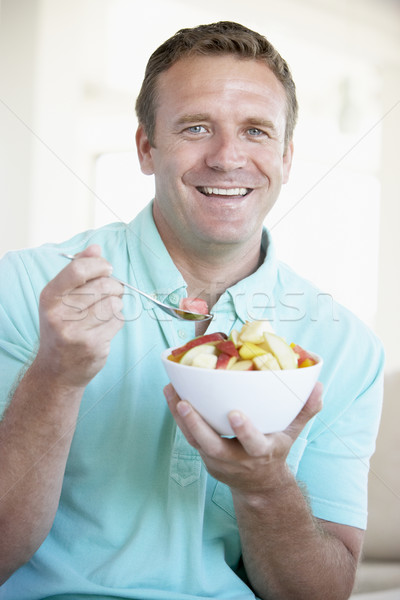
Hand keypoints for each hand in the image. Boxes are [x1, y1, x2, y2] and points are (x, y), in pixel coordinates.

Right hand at [35, 245, 124, 387]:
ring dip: (116, 304)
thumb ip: (78, 270)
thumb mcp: (61, 297)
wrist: (57, 370)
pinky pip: (118, 321)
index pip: (79, 269)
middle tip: (112, 292)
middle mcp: (59, 314)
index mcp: (50, 297)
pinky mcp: (93, 346)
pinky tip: (105, 326)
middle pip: (103, 286)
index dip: (100, 265)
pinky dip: (117, 320)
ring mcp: (76, 332)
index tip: (106, 269)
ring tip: (106, 310)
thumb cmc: (62, 327)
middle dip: (114, 286)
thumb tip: (96, 248)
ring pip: (114, 303)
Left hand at [164, 382, 322, 495]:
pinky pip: (189, 436)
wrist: (258, 486)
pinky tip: (171, 394)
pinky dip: (178, 417)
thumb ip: (305, 410)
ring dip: (180, 417)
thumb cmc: (275, 450)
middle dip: (197, 425)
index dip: (244, 431)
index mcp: (260, 453)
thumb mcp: (292, 434)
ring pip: (194, 440)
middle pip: (213, 445)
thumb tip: (319, 386)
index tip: (235, 414)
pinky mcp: (204, 455)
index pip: (253, 445)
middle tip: (184, 403)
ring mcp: (217, 460)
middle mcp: (236, 460)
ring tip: (170, 390)